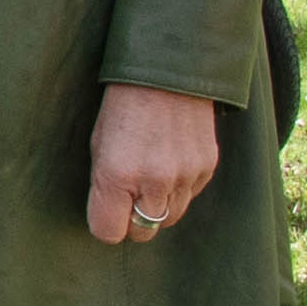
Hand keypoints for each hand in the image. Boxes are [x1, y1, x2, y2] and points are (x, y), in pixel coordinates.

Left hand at [86, 84, 220, 248]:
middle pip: (143, 232)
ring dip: (158, 206)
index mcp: (117, 175)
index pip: (109, 233)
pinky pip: (189, 196)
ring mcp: (184, 176)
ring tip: (149, 175)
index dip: (106, 224)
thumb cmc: (123, 107)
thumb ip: (104, 186)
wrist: (168, 72)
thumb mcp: (99, 145)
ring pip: (170, 218)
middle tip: (128, 198)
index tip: (107, 212)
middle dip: (133, 221)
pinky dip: (179, 188)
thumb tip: (112, 219)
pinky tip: (170, 160)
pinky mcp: (207, 168)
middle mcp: (153, 181)